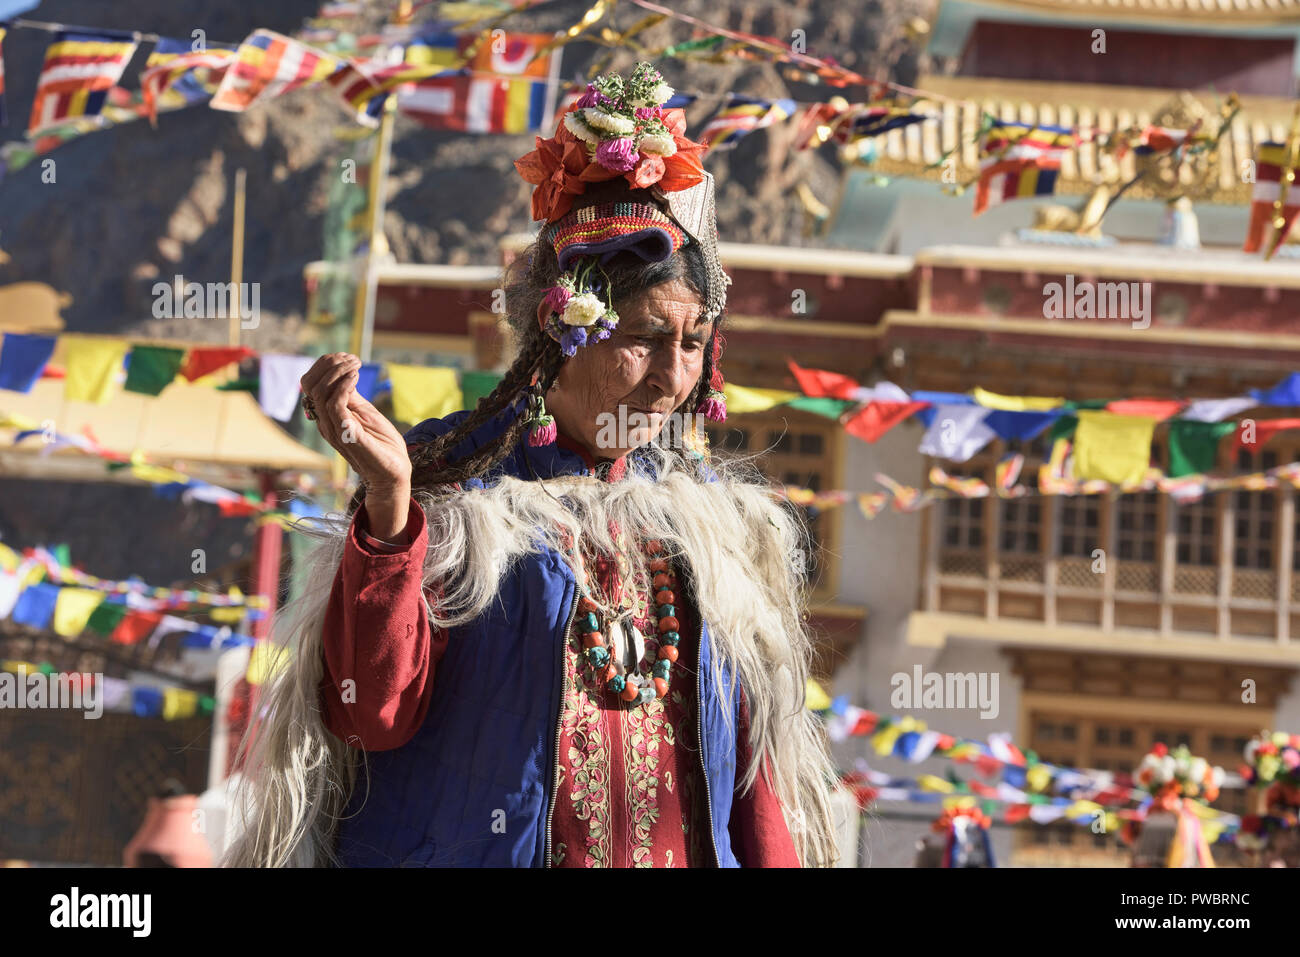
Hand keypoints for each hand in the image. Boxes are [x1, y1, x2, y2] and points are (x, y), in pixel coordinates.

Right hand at [300, 353, 411, 494]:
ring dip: (338, 371)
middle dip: (329, 364)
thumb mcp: (365, 412)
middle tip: (353, 359)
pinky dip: (344, 385)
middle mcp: (324, 421)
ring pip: (319, 392)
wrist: (393, 472)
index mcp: (327, 415)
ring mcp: (332, 429)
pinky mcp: (345, 435)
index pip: (310, 383)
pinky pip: (334, 405)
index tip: (349, 357)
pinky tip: (356, 377)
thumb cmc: (381, 443)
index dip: (325, 364)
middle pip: (309, 384)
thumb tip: (343, 374)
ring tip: (356, 365)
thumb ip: (351, 396)